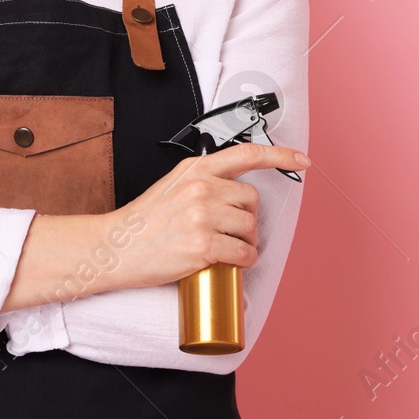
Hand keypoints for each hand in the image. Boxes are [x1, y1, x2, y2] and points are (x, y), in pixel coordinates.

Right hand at [106, 144, 308, 289]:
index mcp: (195, 168)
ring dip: (246, 243)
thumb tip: (236, 193)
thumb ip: (203, 181)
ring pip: (250, 228)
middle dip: (248, 219)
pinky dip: (244, 261)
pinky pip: (243, 253)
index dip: (280, 155)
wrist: (116, 247)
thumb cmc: (145, 221)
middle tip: (232, 233)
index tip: (302, 161)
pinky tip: (230, 264)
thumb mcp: (173, 185)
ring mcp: (201, 216)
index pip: (246, 153)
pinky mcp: (202, 245)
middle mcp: (200, 187)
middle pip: (252, 200)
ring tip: (226, 249)